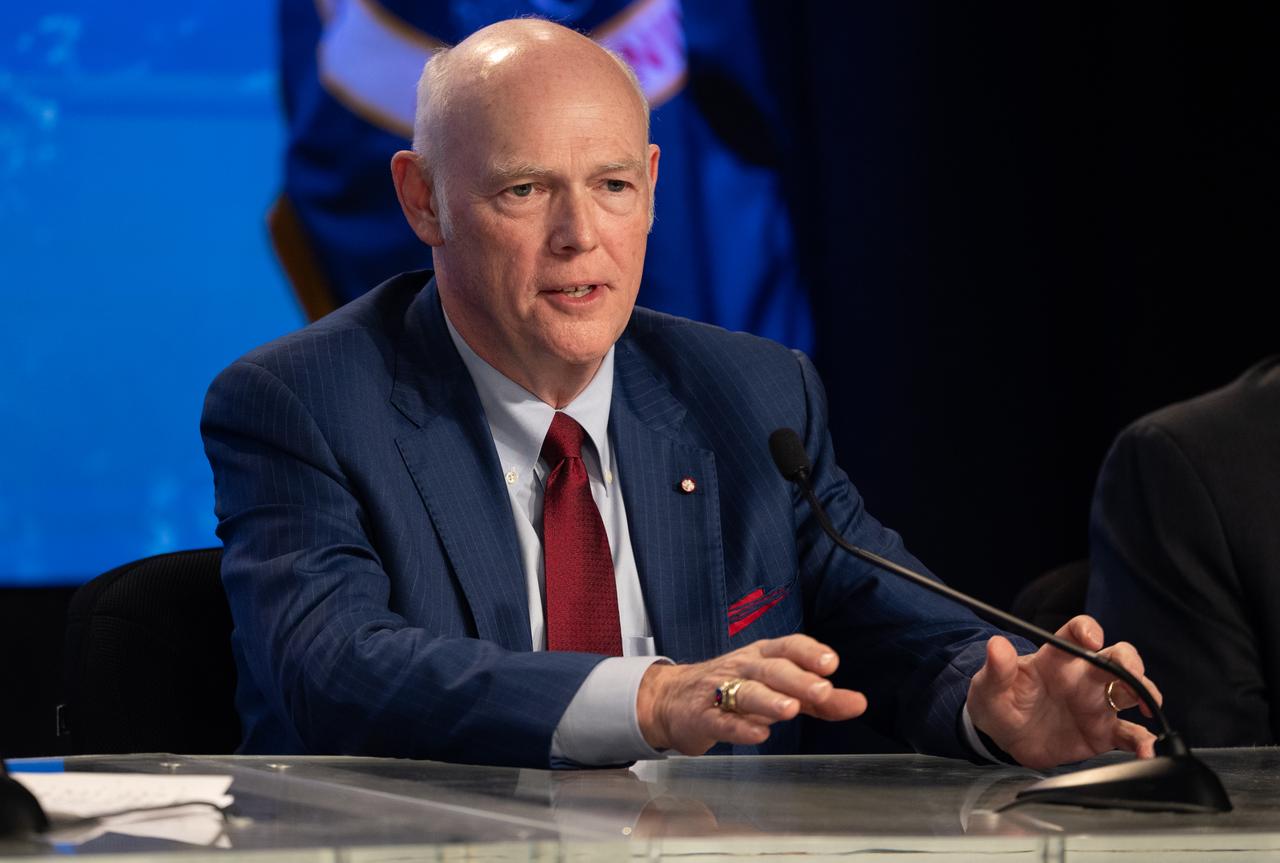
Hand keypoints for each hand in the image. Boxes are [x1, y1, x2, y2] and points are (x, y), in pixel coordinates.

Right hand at [637, 634, 866, 754]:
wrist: (671, 699)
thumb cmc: (733, 689)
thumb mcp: (778, 688)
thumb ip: (818, 699)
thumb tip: (859, 703)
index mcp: (762, 655)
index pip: (789, 646)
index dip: (809, 653)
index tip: (831, 664)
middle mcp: (743, 667)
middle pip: (772, 668)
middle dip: (797, 678)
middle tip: (822, 690)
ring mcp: (720, 690)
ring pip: (746, 691)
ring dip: (769, 699)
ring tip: (791, 709)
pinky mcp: (703, 716)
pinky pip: (722, 720)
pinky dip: (740, 727)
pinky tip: (758, 734)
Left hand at [966, 614, 1162, 768]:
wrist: (1003, 739)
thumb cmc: (998, 703)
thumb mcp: (988, 687)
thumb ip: (997, 668)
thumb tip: (996, 644)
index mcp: (1056, 659)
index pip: (1076, 633)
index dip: (1087, 630)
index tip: (1092, 639)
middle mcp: (1082, 677)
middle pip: (1116, 657)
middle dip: (1130, 661)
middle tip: (1131, 674)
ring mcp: (1096, 704)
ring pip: (1132, 690)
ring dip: (1146, 694)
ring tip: (1149, 707)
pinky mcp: (1102, 733)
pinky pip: (1130, 734)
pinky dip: (1143, 742)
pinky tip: (1147, 751)